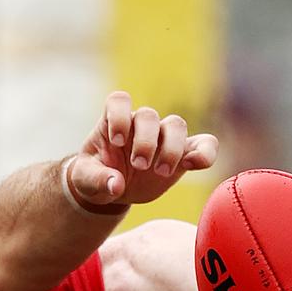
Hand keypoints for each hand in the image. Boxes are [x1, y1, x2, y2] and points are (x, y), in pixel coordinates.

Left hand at [69, 91, 218, 208]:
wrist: (113, 189)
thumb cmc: (96, 177)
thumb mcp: (86, 180)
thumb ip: (97, 180)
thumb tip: (116, 185)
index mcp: (112, 122)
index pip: (119, 101)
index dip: (119, 116)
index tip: (117, 141)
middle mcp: (139, 124)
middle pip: (149, 116)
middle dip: (146, 141)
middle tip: (139, 166)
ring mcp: (162, 137)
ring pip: (176, 125)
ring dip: (171, 148)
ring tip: (161, 172)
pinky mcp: (182, 154)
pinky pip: (204, 144)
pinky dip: (205, 151)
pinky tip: (195, 164)